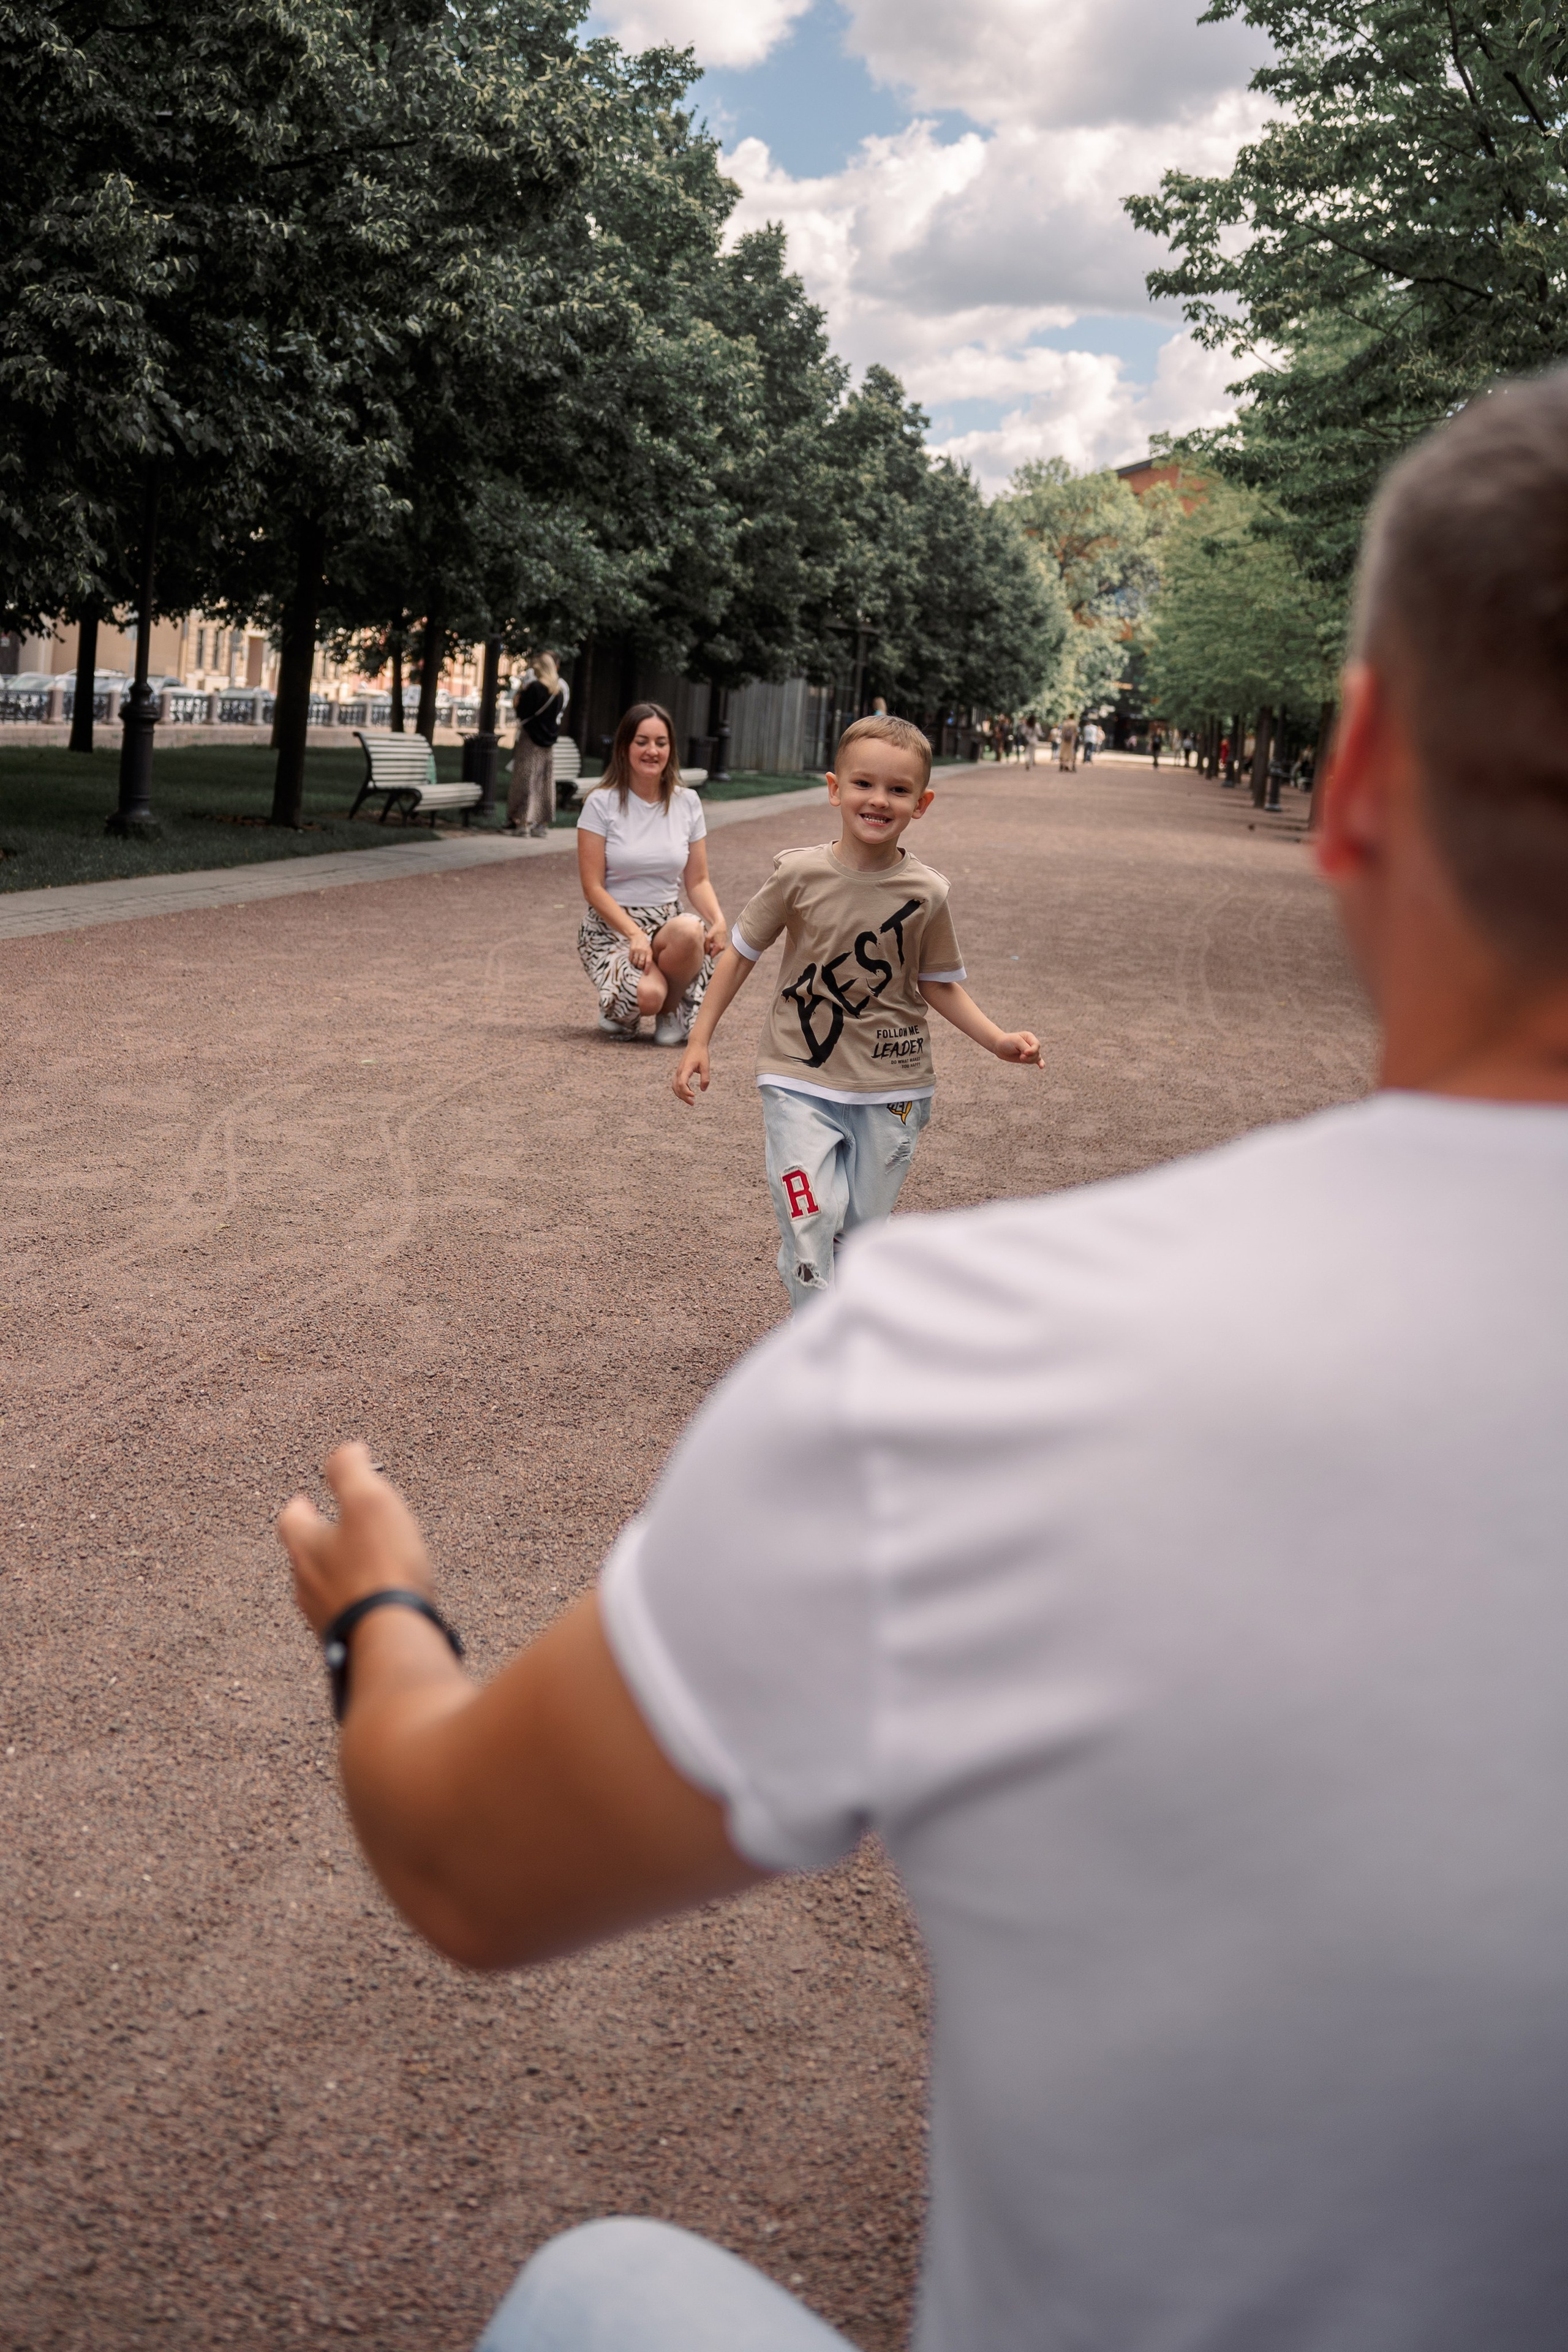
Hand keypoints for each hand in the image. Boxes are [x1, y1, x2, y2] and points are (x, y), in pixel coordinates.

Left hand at [277, 1443, 434, 1637]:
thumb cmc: (379, 1567)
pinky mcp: (348, 1641)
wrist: (392, 1637)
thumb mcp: (367, 1501)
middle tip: (335, 1529)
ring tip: (360, 1562)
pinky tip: (377, 1600)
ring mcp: (326, 1617)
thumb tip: (346, 1450)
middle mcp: (307, 1585)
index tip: (305, 1498)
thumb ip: (351, 1471)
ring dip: (338, 1573)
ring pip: (324, 1588)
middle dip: (318, 1541)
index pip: (290, 1519)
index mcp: (305, 1548)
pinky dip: (357, 1600)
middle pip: (304, 1557)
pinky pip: (347, 1613)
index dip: (299, 1505)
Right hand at [626, 928, 652, 971]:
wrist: (637, 936)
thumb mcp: (649, 950)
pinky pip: (631, 959)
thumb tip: (647, 967)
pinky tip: (633, 960)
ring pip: (635, 962)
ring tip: (636, 964)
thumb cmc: (645, 945)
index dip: (647, 968)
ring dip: (635, 965)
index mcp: (649, 952)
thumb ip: (648, 957)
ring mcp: (637, 950)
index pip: (648, 962)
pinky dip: (631, 961)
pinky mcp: (631, 950)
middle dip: (640, 967)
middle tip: (640, 968)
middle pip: (641, 963)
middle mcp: (643, 951)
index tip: (646, 973)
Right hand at [673, 1042, 709, 1105]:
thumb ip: (705, 1078)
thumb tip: (703, 1090)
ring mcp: (678, 1072)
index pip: (682, 1083)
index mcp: (686, 1069)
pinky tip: (689, 1093)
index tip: (694, 1095)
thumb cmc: (701, 1054)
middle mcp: (679, 1071)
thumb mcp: (706, 1066)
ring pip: (675, 1087)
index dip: (686, 1091)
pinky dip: (680, 1091)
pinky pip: (676, 1084)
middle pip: (677, 1088)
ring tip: (690, 1101)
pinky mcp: (679, 1072)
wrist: (695, 1045)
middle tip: (693, 1103)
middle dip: (684, 1097)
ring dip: (681, 1095)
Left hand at [702, 916, 726, 957]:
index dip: (707, 955)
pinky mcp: (723, 945)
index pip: (712, 956)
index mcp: (719, 947)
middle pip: (713, 954)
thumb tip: (705, 953)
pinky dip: (714, 946)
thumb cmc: (714, 930)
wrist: (720, 924)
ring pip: (715, 951)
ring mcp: (723, 947)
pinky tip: (713, 941)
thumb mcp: (708, 938)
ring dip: (712, 948)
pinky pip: (717, 948)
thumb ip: (706, 946)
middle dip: (709, 951)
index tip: (703, 951)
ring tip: (710, 942)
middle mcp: (722, 948)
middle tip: (706, 945)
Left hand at [995, 1030, 1042, 1066]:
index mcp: (1030, 1037)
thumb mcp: (1016, 1042)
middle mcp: (1032, 1044)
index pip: (1036, 1045)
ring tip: (1020, 1058)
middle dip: (1029, 1057)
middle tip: (1021, 1056)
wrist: (999, 1046)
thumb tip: (1032, 1055)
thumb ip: (1025, 1048)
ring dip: (1028, 1060)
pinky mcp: (1028, 1058)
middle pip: (1037, 1053)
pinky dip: (1040, 1063)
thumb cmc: (1007, 1042)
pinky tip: (1041, 1066)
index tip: (1025, 1053)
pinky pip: (1037, 1061)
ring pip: (1036, 1058)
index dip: (1032, 1050)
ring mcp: (1030, 1051)